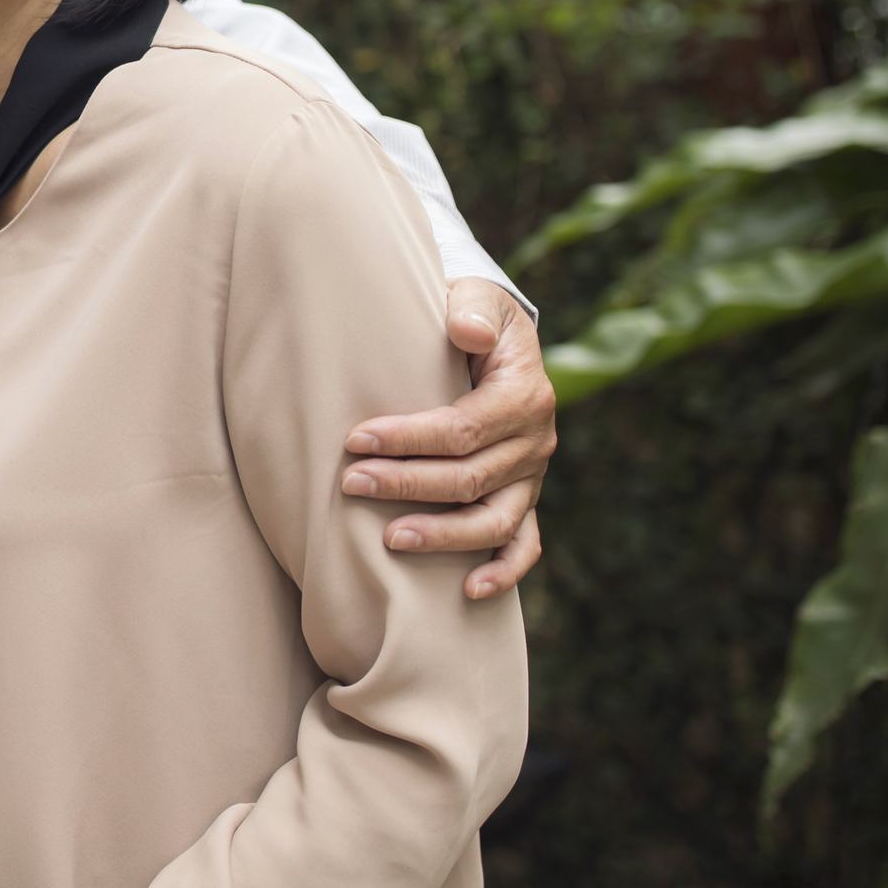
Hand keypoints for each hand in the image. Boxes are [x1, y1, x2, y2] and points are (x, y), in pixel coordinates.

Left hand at [348, 277, 551, 599]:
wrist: (494, 337)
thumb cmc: (472, 316)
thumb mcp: (478, 296)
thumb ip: (471, 308)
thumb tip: (463, 330)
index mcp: (524, 393)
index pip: (464, 427)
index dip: (410, 438)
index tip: (355, 439)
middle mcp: (535, 441)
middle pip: (471, 477)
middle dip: (407, 484)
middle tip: (351, 483)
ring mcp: (532, 477)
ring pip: (494, 520)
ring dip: (443, 535)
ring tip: (389, 539)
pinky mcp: (524, 499)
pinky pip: (523, 544)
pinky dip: (503, 571)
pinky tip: (468, 591)